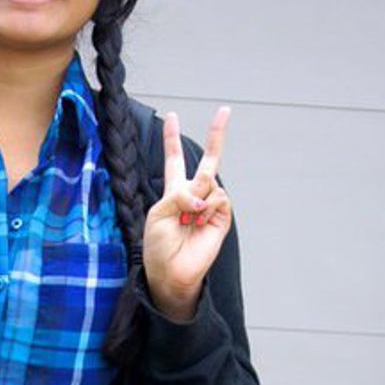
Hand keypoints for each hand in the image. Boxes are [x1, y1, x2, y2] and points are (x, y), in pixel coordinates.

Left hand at [142, 106, 233, 318]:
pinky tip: (198, 220)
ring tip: (187, 218)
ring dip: (196, 198)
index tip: (171, 117)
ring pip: (209, 182)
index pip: (174, 160)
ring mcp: (209, 205)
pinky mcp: (221, 217)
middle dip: (217, 135)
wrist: (171, 272)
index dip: (172, 139)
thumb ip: (179, 194)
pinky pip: (218, 197)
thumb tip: (203, 193)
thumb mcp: (160, 213)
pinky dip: (207, 206)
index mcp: (174, 191)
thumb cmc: (159, 246)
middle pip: (207, 161)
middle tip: (225, 111)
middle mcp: (193, 195)